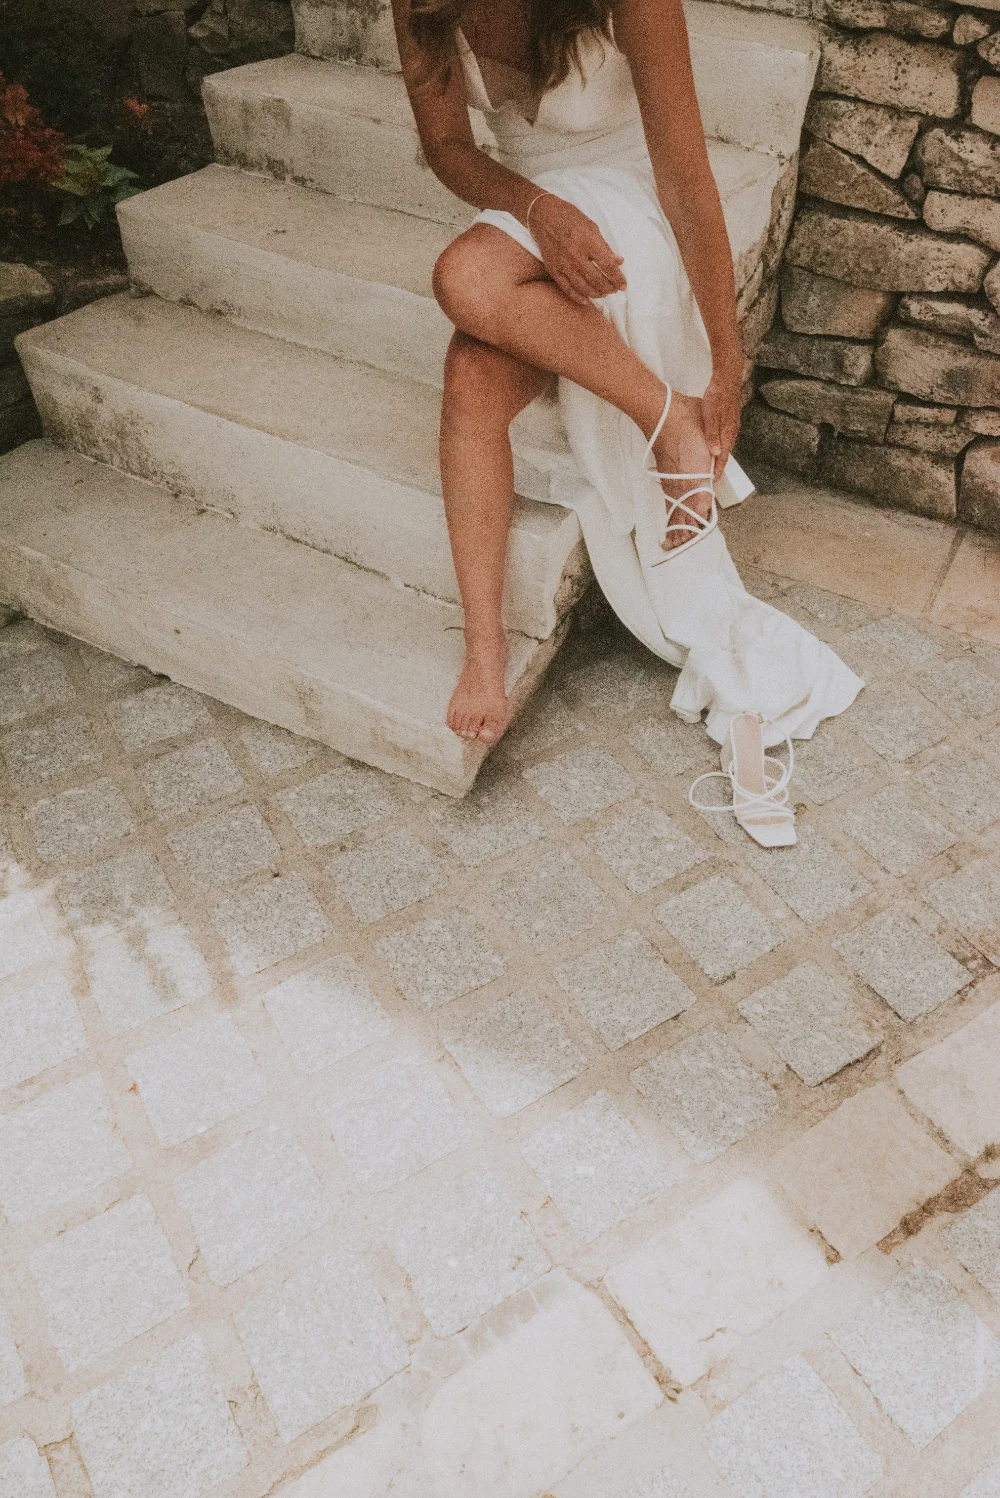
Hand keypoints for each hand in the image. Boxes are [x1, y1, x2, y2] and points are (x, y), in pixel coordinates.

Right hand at [528, 193, 626, 304]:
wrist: (543, 215)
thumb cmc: (570, 218)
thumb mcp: (592, 227)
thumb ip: (605, 246)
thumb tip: (618, 261)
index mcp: (588, 241)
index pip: (608, 265)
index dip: (618, 278)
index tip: (623, 285)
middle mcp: (576, 255)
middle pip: (597, 279)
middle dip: (609, 288)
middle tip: (614, 290)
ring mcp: (563, 264)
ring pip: (583, 287)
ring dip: (596, 293)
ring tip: (603, 293)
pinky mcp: (553, 269)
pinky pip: (567, 289)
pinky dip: (578, 297)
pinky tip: (587, 300)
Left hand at [701, 349, 743, 473]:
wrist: (727, 378)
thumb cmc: (717, 396)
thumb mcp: (710, 416)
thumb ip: (712, 435)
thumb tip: (715, 453)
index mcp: (728, 432)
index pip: (723, 456)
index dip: (718, 469)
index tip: (713, 480)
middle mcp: (732, 430)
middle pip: (726, 452)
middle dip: (720, 464)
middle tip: (713, 475)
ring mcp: (733, 424)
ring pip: (727, 443)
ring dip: (721, 454)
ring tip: (714, 463)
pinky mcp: (731, 417)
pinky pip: (727, 435)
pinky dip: (722, 443)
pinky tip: (717, 443)